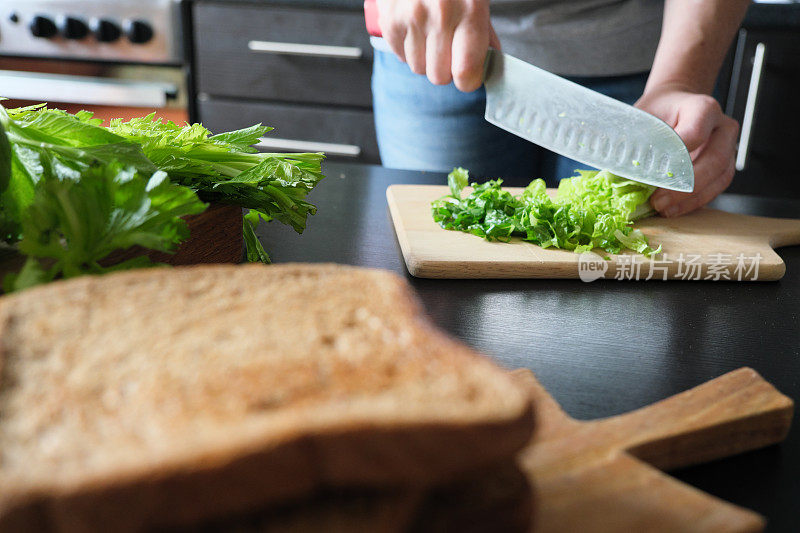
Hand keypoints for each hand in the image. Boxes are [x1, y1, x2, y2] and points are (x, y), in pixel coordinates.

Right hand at [377, 0, 499, 91]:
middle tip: (449, 51)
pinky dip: (408, 49)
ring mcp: (411, 17)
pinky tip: (415, 30)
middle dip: (446, 70)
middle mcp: (440, 15)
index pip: (465, 72)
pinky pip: (400, 55)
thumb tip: (489, 64)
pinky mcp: (390, 18)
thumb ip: (483, 32)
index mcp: (470, 9)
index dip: (468, 80)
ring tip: (431, 35)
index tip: (469, 76)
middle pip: (439, 77)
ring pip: (418, 68)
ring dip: (426, 59)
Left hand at [635, 86, 739, 216]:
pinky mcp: (725, 164)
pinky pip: (717, 186)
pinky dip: (696, 201)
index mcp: (703, 108)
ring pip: (719, 177)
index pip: (695, 133)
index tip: (655, 175)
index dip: (677, 156)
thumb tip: (616, 172)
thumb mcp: (643, 115)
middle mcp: (721, 127)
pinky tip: (675, 208)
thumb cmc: (659, 110)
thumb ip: (635, 139)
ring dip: (691, 198)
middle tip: (658, 201)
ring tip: (665, 209)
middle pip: (714, 160)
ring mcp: (727, 146)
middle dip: (685, 186)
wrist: (675, 103)